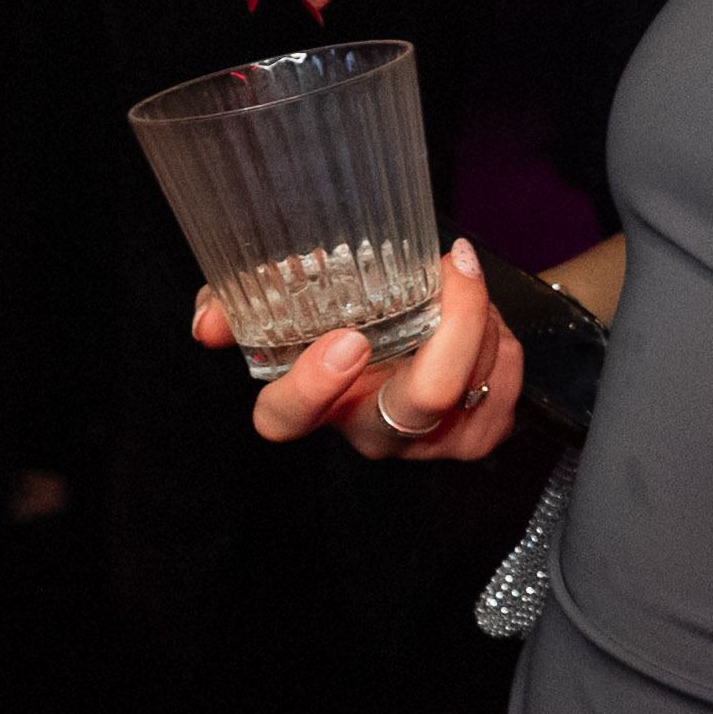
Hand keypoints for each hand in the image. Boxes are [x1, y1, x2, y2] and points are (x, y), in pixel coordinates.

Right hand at [201, 241, 523, 459]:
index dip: (312, 386)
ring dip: (478, 313)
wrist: (420, 331)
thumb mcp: (291, 299)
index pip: (287, 419)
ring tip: (459, 280)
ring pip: (473, 375)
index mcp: (315, 405)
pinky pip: (504, 374)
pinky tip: (481, 316)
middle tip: (449, 271)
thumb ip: (241, 303)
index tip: (345, 340)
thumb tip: (208, 324)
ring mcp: (432, 442)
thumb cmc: (346, 316)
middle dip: (448, 334)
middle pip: (419, 401)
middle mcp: (373, 433)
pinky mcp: (481, 434)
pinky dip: (499, 332)